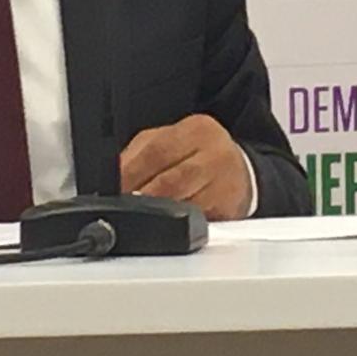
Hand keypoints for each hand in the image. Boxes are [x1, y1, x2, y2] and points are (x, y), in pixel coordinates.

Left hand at [119, 115, 252, 220]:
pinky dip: (179, 226)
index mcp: (196, 129)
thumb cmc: (200, 155)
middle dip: (142, 198)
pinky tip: (169, 224)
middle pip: (170, 181)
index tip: (114, 188)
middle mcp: (215, 153)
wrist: (242, 170)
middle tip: (124, 207)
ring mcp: (225, 182)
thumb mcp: (170, 140)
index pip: (156, 151)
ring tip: (143, 217)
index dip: (131, 173)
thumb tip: (114, 176)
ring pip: (184, 206)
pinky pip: (198, 222)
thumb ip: (140, 153)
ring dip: (159, 215)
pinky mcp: (229, 209)